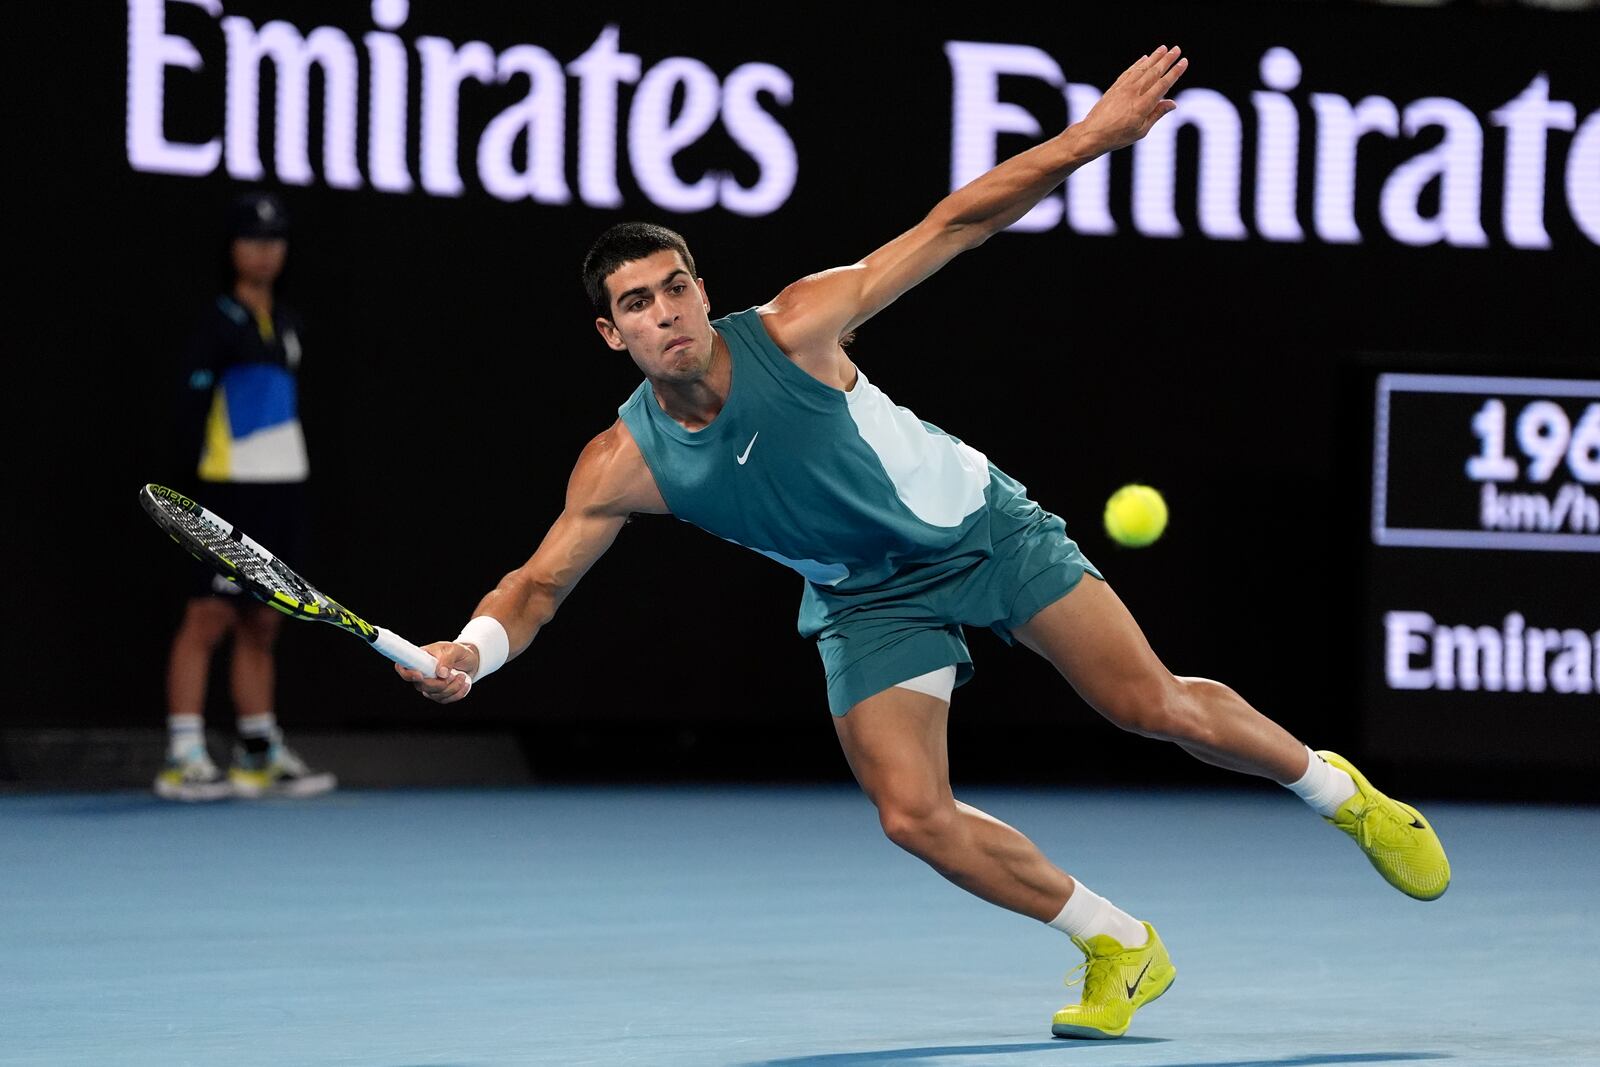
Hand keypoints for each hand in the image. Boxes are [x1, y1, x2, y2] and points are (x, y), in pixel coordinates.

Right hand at [395, 641, 478, 703]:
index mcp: (420, 658)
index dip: (408, 674)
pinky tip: (464, 684)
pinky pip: (445, 700)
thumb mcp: (455, 650)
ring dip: (453, 687)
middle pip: (421, 686)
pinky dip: (458, 693)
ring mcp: (429, 686)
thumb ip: (447, 659)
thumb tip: (441, 673)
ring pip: (435, 695)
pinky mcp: (439, 695)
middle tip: (452, 675)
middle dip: (439, 684)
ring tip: (462, 676)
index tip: (420, 676)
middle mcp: (422, 674)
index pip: (403, 667)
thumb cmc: (459, 652)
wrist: (471, 661)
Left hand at [1073, 46, 1187, 154]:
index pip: (1163, 84)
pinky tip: (1144, 58)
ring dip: (1154, 57)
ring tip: (1163, 48)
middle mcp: (1134, 93)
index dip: (1175, 72)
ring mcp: (1123, 88)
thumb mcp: (1141, 131)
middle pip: (1154, 72)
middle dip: (1167, 59)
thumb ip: (1157, 114)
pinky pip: (1129, 72)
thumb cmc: (1118, 137)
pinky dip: (1138, 64)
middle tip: (1177, 49)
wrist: (1092, 134)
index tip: (1184, 62)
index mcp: (1144, 105)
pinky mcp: (1115, 87)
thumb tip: (1173, 103)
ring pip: (1142, 68)